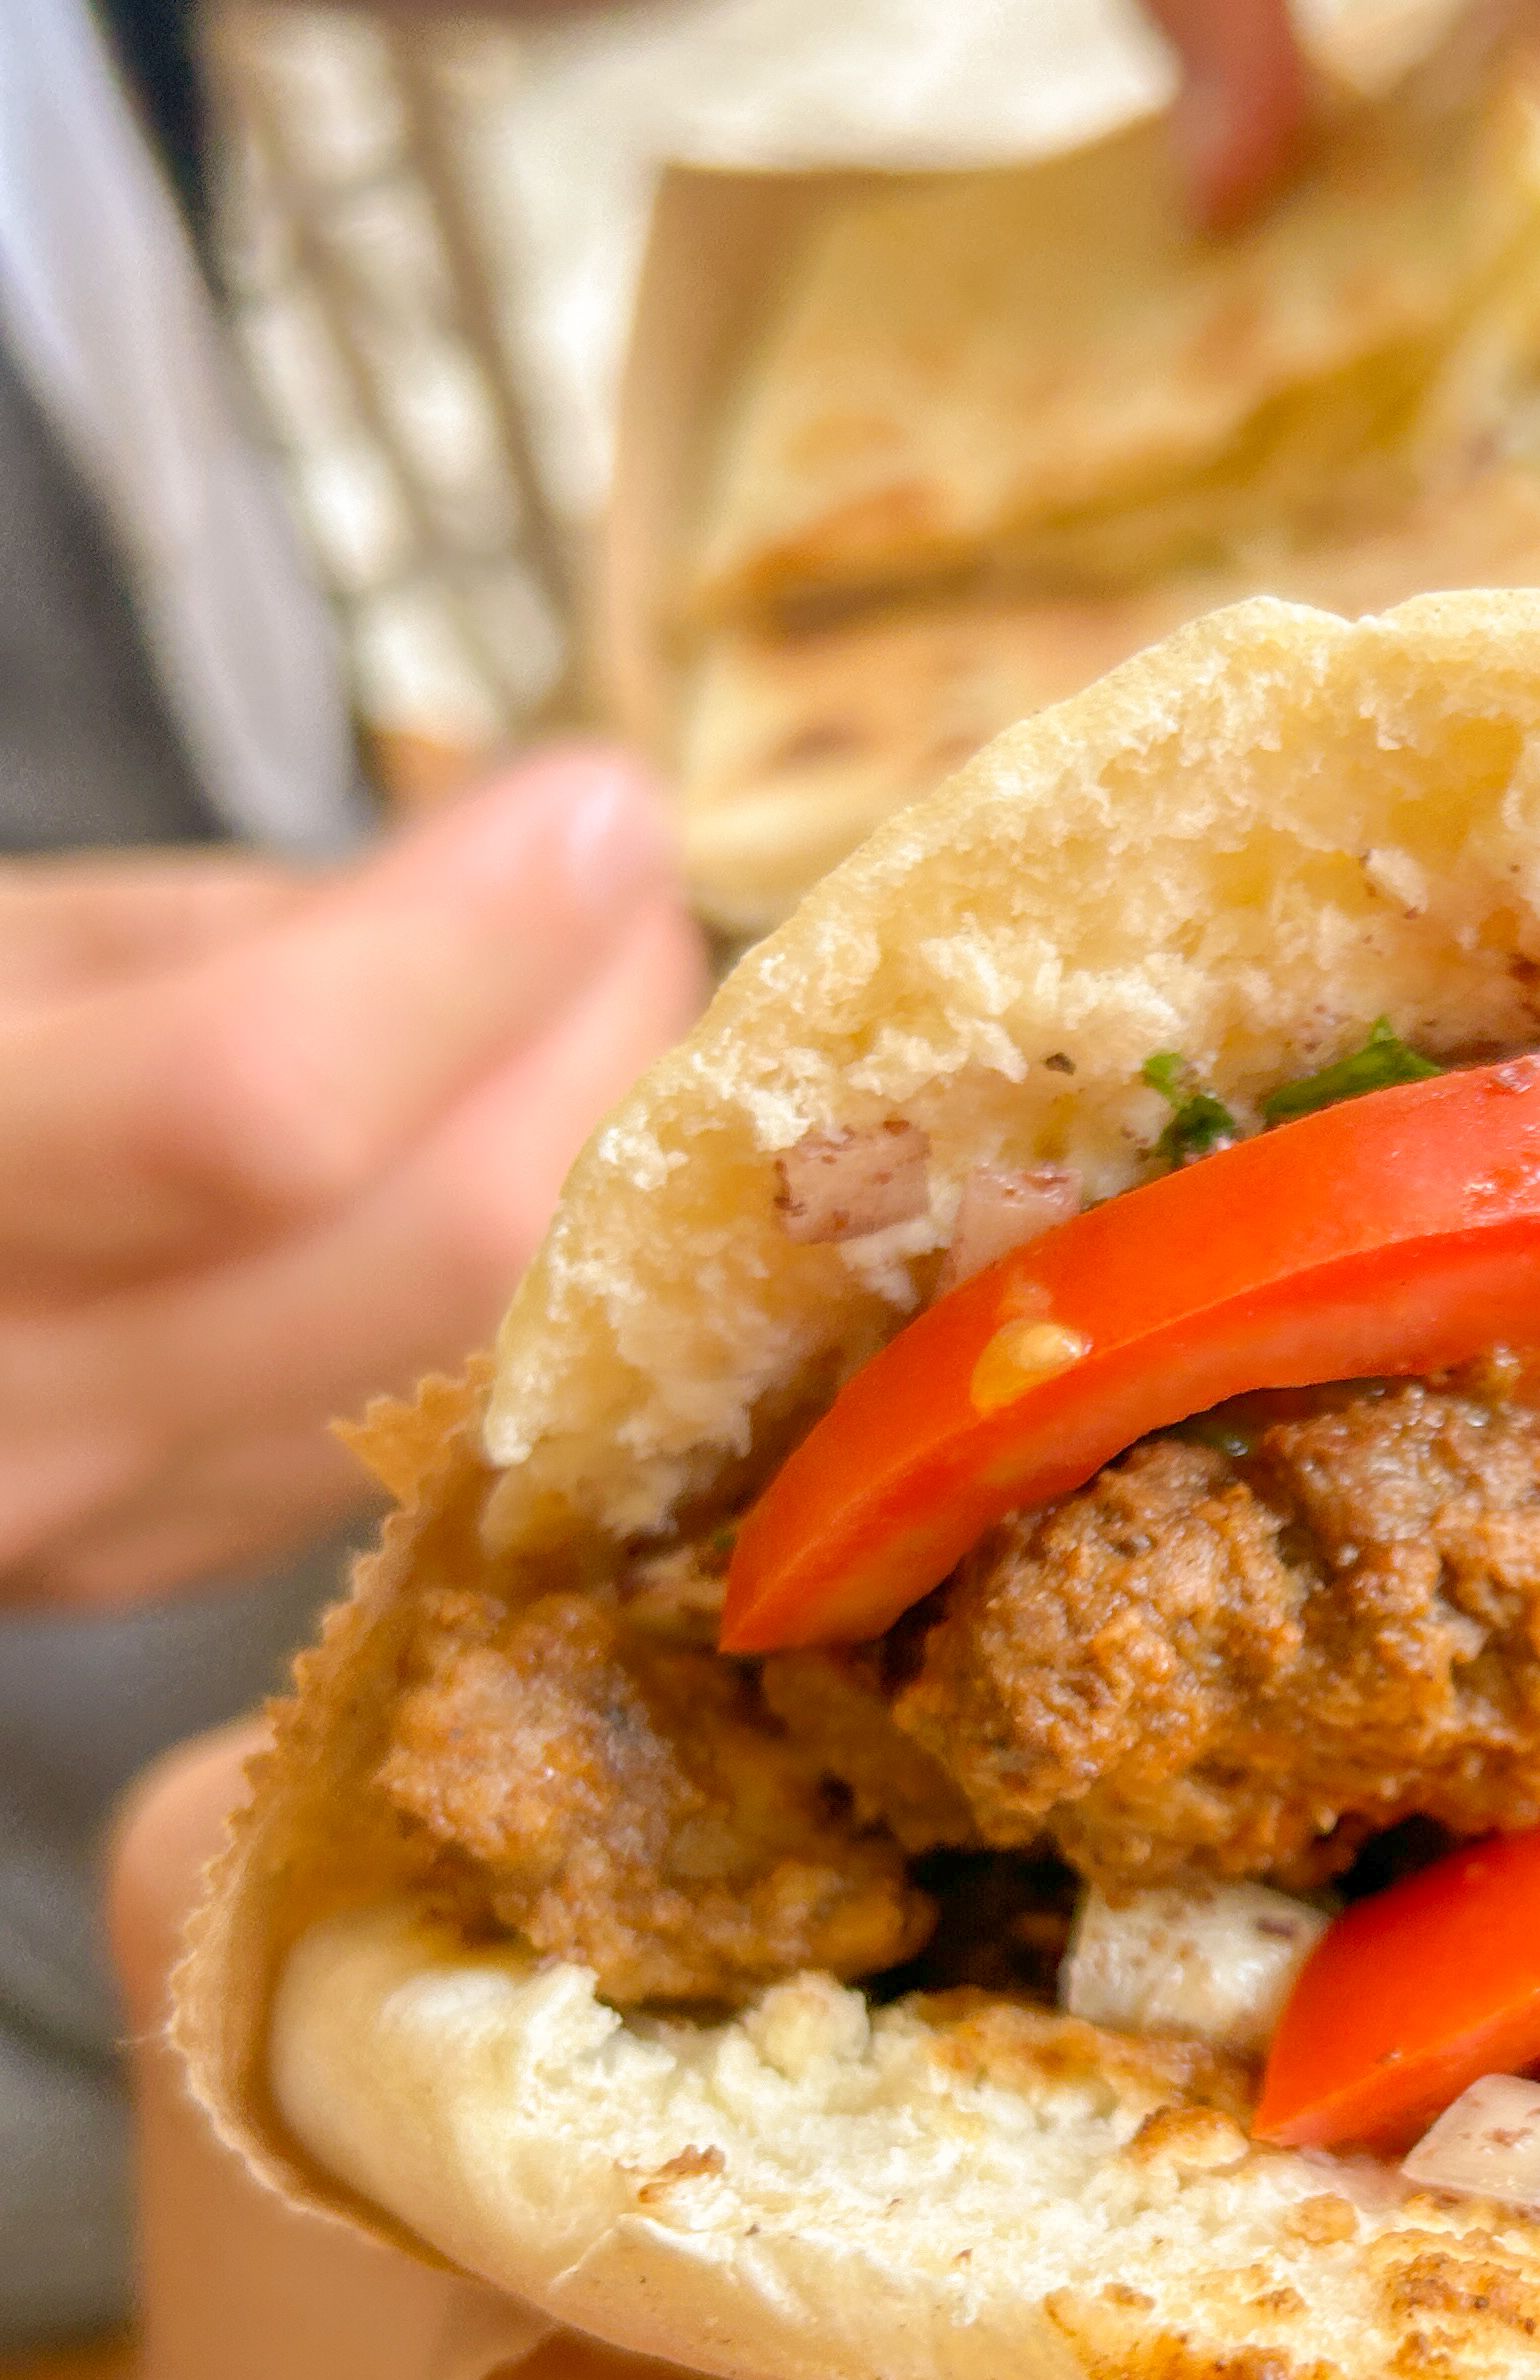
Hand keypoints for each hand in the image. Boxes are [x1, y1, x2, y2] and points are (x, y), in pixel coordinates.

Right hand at [0, 747, 703, 1607]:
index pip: (267, 1103)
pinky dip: (520, 1281)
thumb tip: (540, 893)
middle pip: (450, 1261)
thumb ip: (252, 933)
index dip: (480, 948)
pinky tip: (515, 1169)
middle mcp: (7, 1404)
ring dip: (606, 1171)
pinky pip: (434, 1421)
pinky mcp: (167, 1566)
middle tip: (637, 912)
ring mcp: (93, 1520)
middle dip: (609, 1054)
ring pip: (490, 1361)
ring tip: (601, 1025)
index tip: (598, 812)